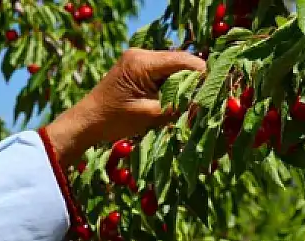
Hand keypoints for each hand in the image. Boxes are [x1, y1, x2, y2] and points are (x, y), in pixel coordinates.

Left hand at [44, 48, 206, 165]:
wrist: (85, 122)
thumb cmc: (113, 121)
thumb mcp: (149, 115)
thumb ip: (177, 106)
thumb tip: (205, 103)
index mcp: (142, 62)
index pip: (184, 62)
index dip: (204, 75)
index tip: (219, 91)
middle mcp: (141, 54)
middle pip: (181, 62)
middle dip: (196, 81)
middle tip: (210, 100)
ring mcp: (139, 59)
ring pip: (174, 67)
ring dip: (184, 84)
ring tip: (195, 103)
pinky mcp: (138, 68)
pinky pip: (163, 72)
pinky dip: (172, 85)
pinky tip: (178, 100)